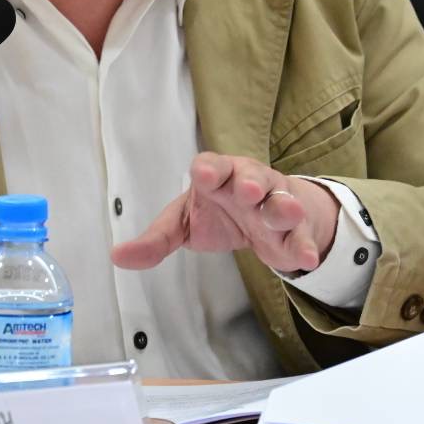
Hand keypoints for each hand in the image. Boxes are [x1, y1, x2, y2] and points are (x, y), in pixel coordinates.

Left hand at [109, 152, 339, 274]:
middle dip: (249, 182)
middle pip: (250, 177)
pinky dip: (304, 246)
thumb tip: (117, 257)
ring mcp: (274, 205)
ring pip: (280, 203)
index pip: (212, 166)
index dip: (208, 168)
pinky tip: (306, 258)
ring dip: (282, 207)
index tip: (204, 173)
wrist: (266, 217)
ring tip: (287, 213)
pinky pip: (300, 237)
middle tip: (247, 189)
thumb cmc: (219, 211)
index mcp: (217, 176)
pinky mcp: (294, 231)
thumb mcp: (184, 223)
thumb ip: (156, 240)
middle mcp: (248, 183)